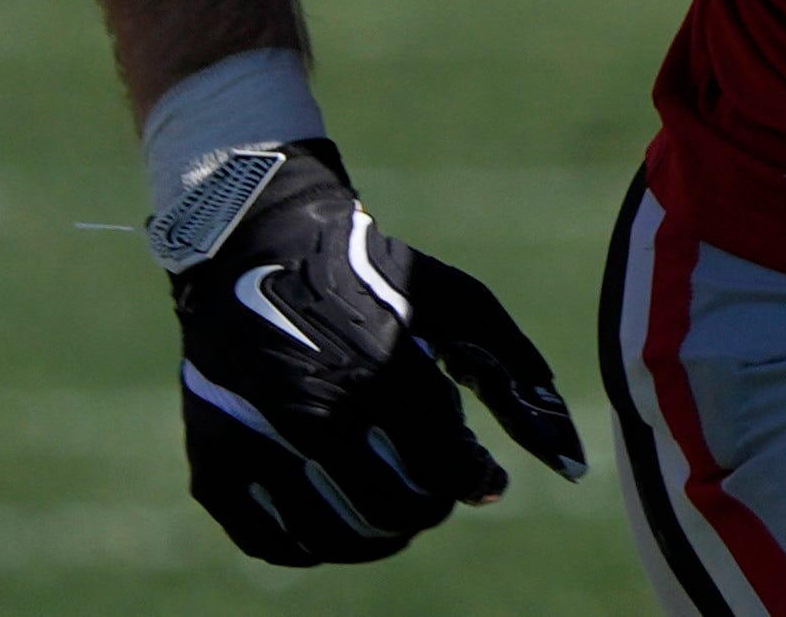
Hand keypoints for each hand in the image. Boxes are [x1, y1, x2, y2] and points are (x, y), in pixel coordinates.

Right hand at [159, 140, 586, 565]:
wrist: (254, 244)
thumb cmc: (371, 273)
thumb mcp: (456, 303)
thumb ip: (518, 376)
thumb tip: (571, 465)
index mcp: (381, 371)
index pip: (448, 476)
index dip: (473, 483)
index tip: (476, 473)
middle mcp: (315, 411)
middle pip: (397, 514)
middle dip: (428, 507)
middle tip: (429, 486)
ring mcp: (257, 441)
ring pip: (338, 538)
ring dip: (378, 534)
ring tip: (390, 507)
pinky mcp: (215, 462)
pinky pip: (275, 542)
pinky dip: (311, 542)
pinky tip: (332, 510)